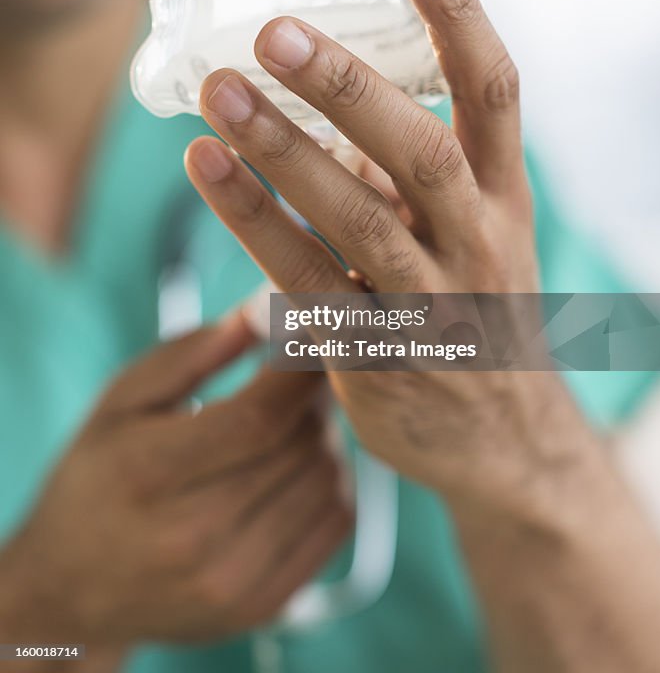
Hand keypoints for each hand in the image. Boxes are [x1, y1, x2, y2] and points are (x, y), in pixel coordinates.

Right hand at [0, 314, 352, 647]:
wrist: (73, 588)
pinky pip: (335, 521)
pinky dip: (333, 477)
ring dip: (325, 432)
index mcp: (148, 475)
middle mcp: (193, 539)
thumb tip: (268, 305)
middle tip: (306, 364)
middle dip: (315, 392)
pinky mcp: (263, 605)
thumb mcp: (124, 398)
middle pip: (299, 445)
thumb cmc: (99, 473)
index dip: (300, 366)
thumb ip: (197, 349)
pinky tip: (301, 459)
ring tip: (294, 413)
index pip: (258, 416)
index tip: (315, 328)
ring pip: (326, 479)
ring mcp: (232, 583)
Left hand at [183, 0, 559, 511]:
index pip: (495, 90)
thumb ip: (416, 162)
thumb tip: (337, 86)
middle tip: (273, 31)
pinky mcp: (376, 356)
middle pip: (417, 151)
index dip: (461, 14)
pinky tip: (210, 174)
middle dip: (345, 87)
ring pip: (355, 222)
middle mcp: (475, 241)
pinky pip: (308, 287)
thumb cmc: (478, 306)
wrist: (506, 440)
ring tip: (218, 93)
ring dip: (281, 154)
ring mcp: (429, 303)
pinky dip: (257, 227)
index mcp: (503, 193)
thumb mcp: (476, 227)